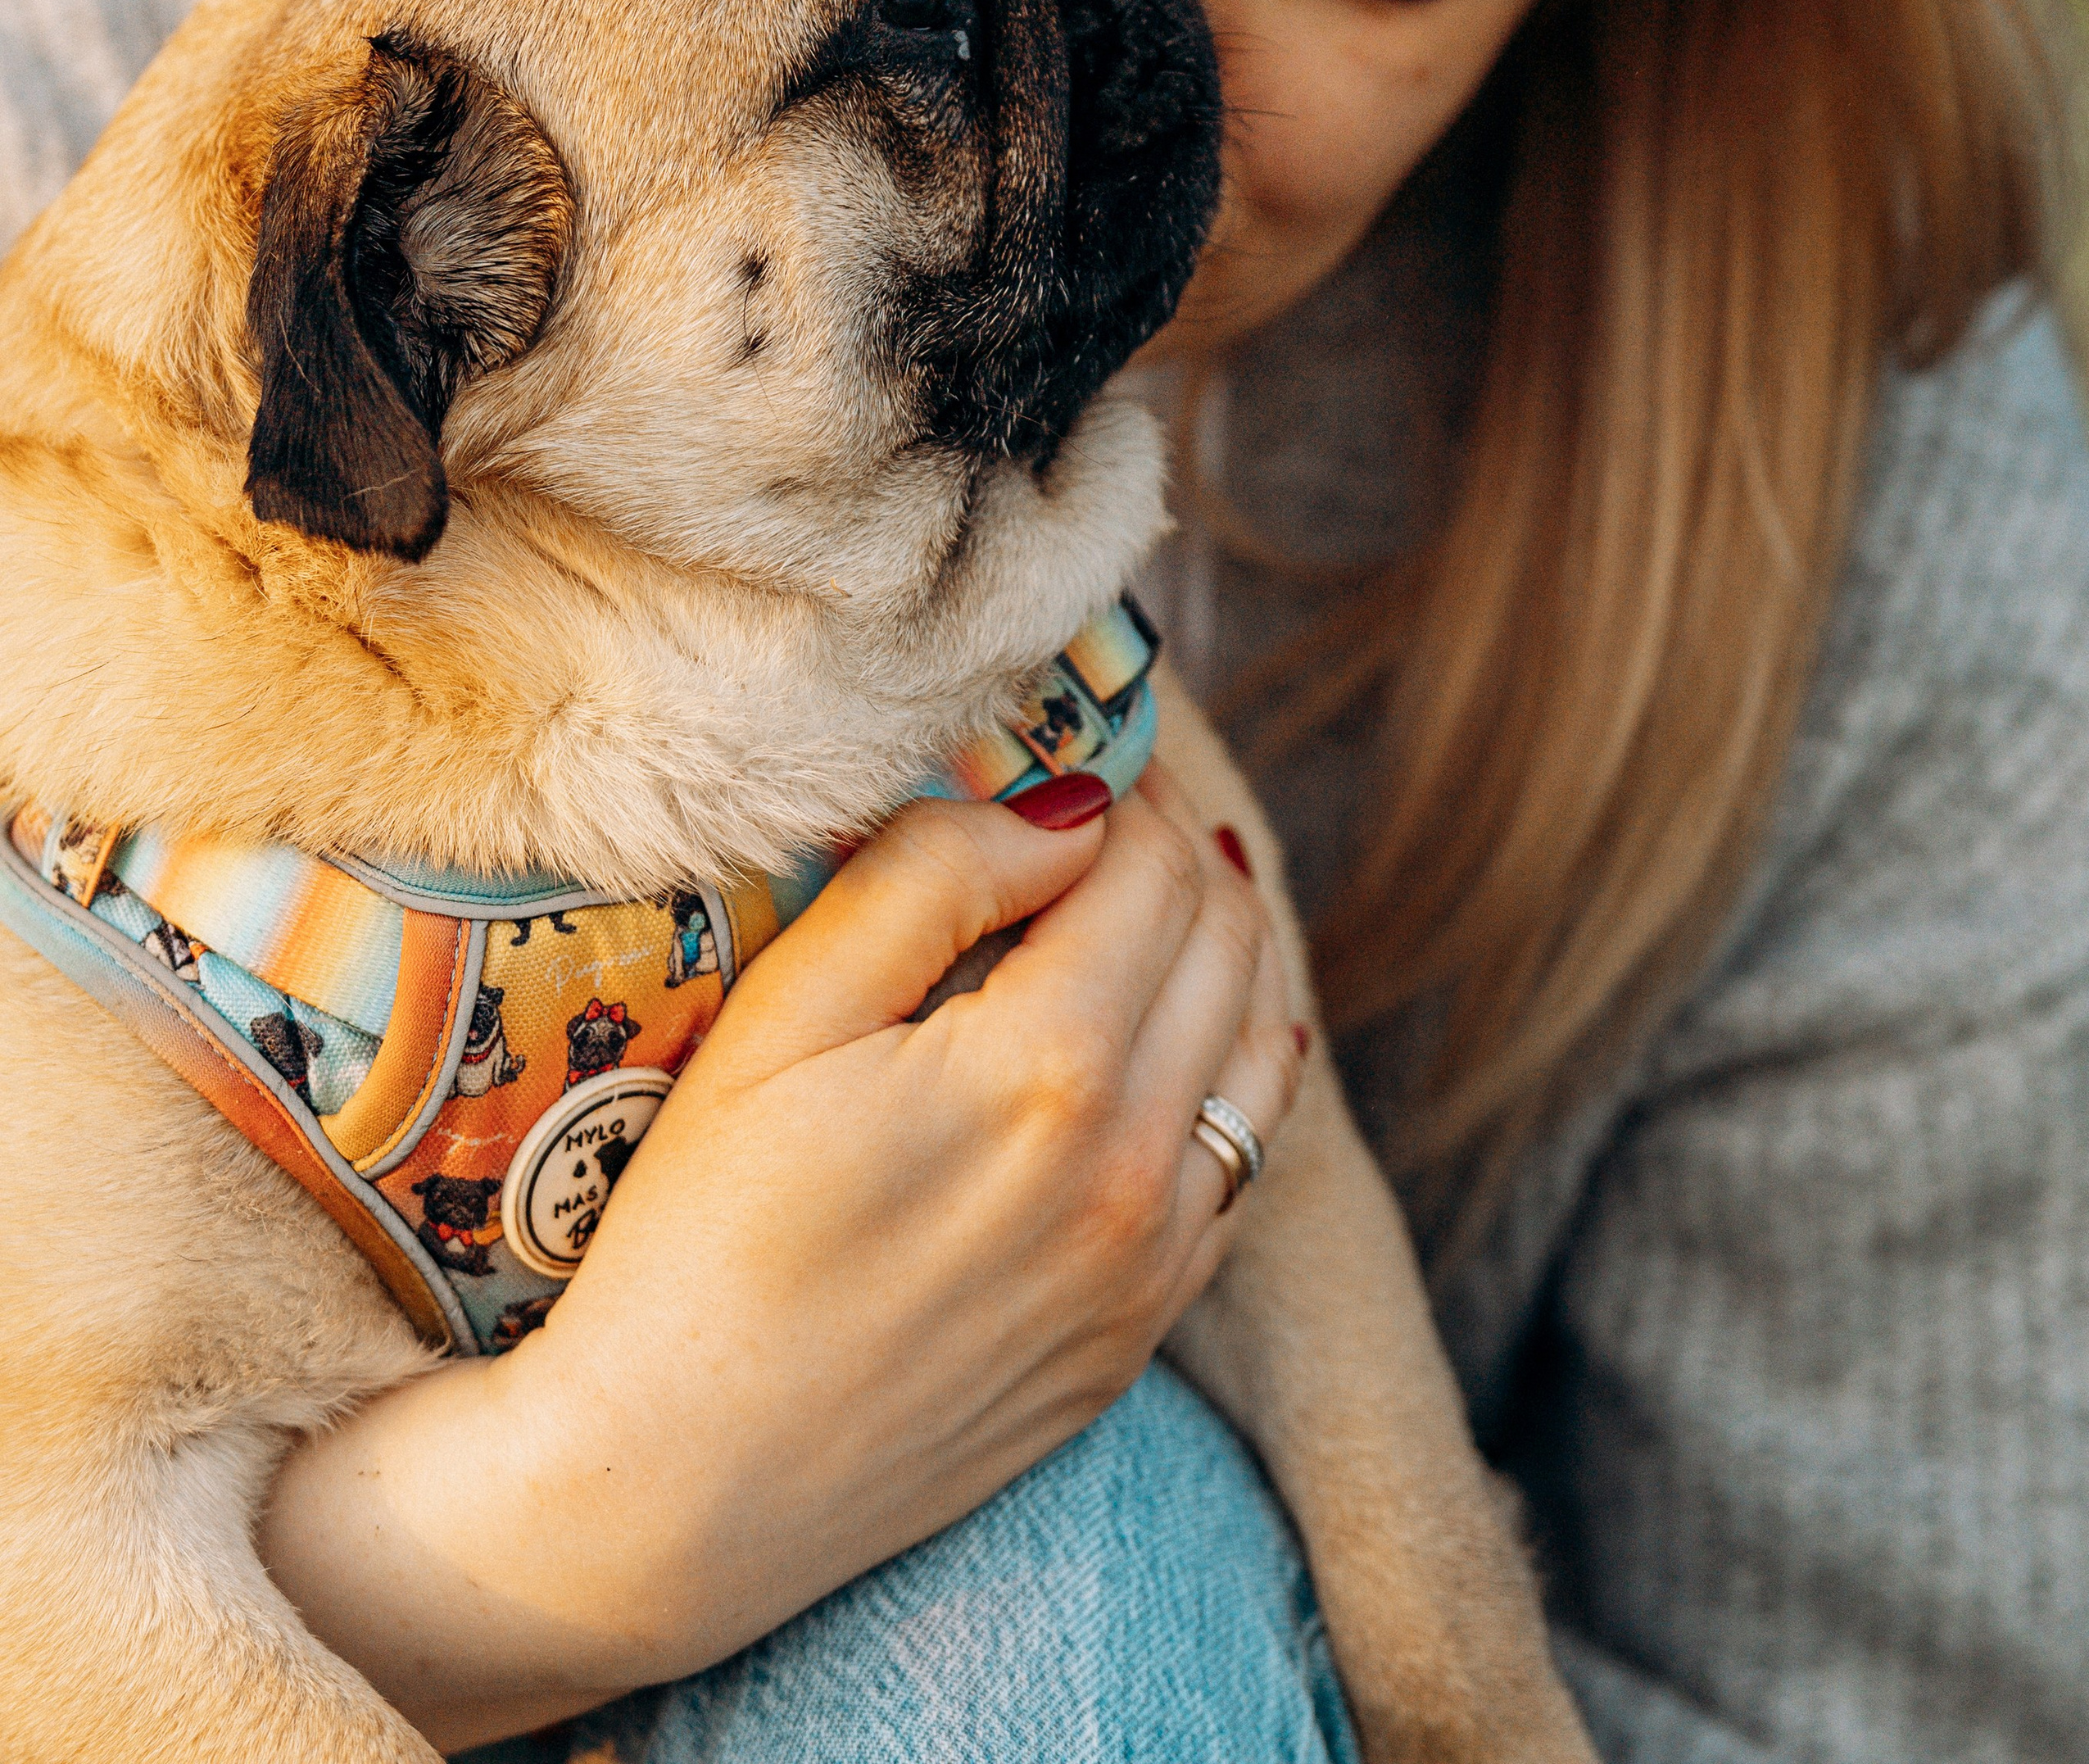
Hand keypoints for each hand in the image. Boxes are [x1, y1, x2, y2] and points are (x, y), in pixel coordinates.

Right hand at [259, 766, 1301, 1750]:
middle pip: (1224, 939)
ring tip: (1136, 909)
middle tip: (1101, 814)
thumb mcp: (781, 1021)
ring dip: (1216, 954)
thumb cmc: (694, 1239)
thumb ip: (930, 879)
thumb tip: (1062, 809)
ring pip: (1260, 1047)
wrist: (668, 1492)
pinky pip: (1237, 1166)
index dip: (1121, 785)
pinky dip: (1224, 1075)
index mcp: (1050, 1069)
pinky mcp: (1136, 1338)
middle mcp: (1135, 1167)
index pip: (1152, 865)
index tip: (1072, 755)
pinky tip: (1161, 1046)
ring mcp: (1151, 1266)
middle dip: (1175, 850)